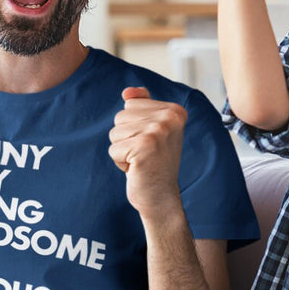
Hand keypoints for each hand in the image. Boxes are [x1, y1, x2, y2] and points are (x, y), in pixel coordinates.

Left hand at [108, 87, 185, 217]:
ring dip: (122, 150)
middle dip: (125, 138)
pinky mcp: (145, 147)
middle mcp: (170, 118)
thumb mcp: (151, 130)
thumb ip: (142, 106)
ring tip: (141, 160)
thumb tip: (127, 92)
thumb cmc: (153, 162)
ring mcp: (158, 131)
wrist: (160, 197)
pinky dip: (120, 162)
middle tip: (144, 154)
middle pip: (120, 117)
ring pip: (115, 133)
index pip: (130, 104)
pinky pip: (113, 149)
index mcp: (175, 110)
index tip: (150, 142)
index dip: (133, 126)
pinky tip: (137, 169)